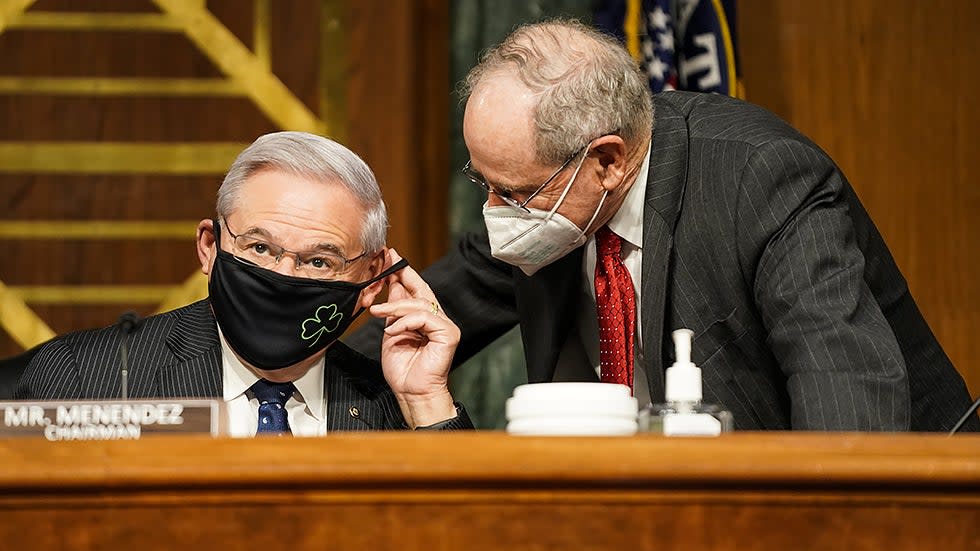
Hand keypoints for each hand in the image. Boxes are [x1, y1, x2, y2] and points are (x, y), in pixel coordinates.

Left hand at [369, 249, 458, 427]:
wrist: (411, 392)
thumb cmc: (403, 368)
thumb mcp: (392, 331)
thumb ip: (394, 310)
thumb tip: (390, 285)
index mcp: (425, 319)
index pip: (417, 289)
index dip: (404, 272)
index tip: (390, 255)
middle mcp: (437, 319)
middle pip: (420, 291)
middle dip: (402, 274)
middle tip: (385, 264)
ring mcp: (445, 326)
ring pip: (419, 304)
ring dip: (395, 307)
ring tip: (377, 313)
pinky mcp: (448, 334)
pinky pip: (424, 319)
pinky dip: (405, 322)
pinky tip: (391, 331)